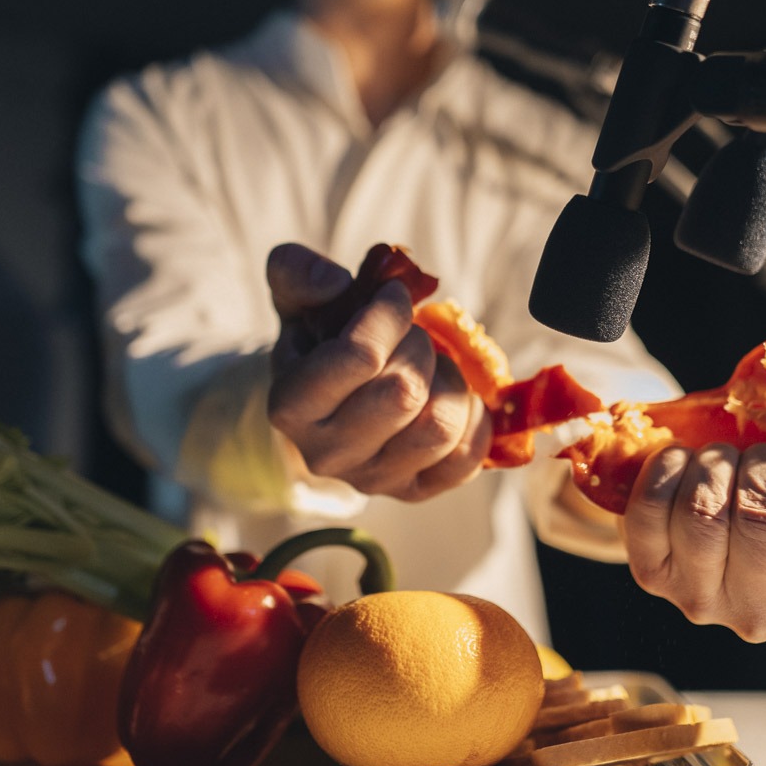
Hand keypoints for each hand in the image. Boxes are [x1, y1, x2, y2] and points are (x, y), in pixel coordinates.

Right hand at [265, 243, 491, 501]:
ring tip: (433, 366)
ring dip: (450, 380)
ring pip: (440, 425)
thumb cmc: (317, 344)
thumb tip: (336, 282)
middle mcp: (327, 455)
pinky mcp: (413, 491)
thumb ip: (300, 274)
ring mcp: (372, 480)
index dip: (389, 314)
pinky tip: (452, 396)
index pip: (360, 356)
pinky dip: (473, 419)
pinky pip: (467, 457)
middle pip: (405, 392)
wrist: (326, 405)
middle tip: (410, 335)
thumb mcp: (298, 301)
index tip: (393, 296)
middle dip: (419, 346)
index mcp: (291, 406)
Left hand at [618, 434, 765, 642]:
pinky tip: (686, 460)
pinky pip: (651, 512)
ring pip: (703, 517)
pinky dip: (669, 471)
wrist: (717, 509)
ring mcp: (698, 601)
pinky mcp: (651, 574)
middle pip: (761, 527)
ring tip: (728, 456)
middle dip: (764, 469)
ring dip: (717, 467)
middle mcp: (758, 618)